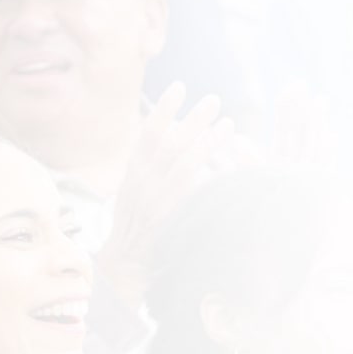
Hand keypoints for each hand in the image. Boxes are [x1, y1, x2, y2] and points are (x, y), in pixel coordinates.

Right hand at [99, 84, 232, 303]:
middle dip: (192, 119)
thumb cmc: (133, 228)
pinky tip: (225, 162)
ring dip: (207, 141)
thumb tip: (169, 139)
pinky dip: (206, 174)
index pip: (147, 132)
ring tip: (228, 124)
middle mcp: (141, 182)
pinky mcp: (168, 217)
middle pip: (169, 141)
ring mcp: (155, 200)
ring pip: (182, 162)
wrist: (124, 266)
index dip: (164, 109)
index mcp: (132, 172)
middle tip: (214, 100)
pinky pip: (190, 190)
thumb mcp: (133, 192)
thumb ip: (148, 167)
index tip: (179, 87)